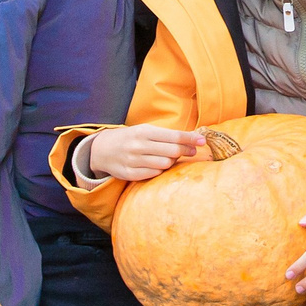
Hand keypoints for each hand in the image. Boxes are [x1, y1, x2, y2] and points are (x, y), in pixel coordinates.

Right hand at [85, 123, 205, 181]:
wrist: (102, 149)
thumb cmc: (131, 138)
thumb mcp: (145, 131)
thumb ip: (166, 135)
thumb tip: (192, 138)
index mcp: (144, 132)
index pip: (174, 136)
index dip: (190, 139)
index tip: (202, 141)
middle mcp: (138, 146)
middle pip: (172, 151)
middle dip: (186, 150)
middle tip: (192, 151)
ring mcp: (133, 161)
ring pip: (165, 164)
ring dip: (172, 161)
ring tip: (171, 156)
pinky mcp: (129, 174)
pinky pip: (153, 174)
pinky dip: (160, 170)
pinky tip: (158, 165)